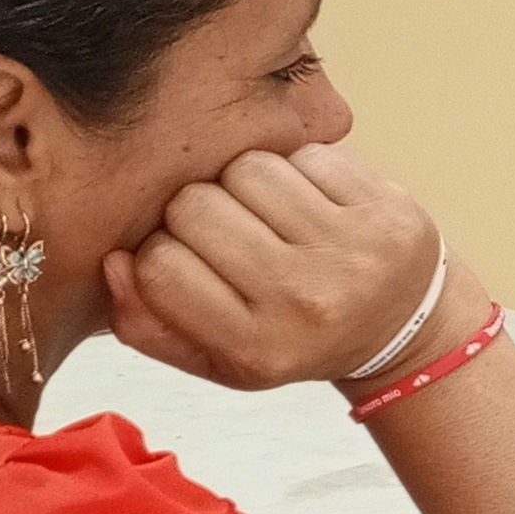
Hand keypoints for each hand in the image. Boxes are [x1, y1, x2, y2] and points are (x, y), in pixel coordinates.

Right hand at [105, 144, 448, 391]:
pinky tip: (306, 202)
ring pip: (244, 170)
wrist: (401, 327)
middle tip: (224, 235)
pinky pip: (301, 153)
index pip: (160, 267)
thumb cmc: (297, 339)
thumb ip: (149, 325)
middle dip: (194, 213)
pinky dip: (293, 169)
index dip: (157, 254)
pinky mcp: (383, 207)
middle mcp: (306, 299)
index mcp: (259, 346)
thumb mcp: (219, 360)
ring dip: (241, 183)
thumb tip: (113, 262)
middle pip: (194, 208)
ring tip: (263, 215)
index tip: (179, 261)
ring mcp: (350, 251)